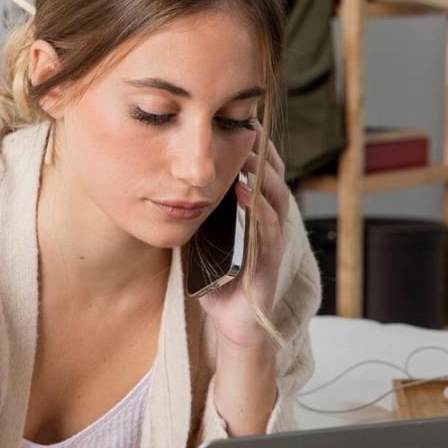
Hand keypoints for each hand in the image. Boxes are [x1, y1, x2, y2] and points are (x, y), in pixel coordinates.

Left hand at [196, 132, 290, 349]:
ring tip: (246, 149)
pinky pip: (267, 228)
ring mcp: (272, 241)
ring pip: (275, 197)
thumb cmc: (221, 283)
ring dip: (262, 172)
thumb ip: (199, 216)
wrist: (236, 325)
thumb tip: (172, 190)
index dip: (254, 148)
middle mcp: (270, 224)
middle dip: (262, 150)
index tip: (239, 122)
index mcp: (257, 217)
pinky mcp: (269, 261)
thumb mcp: (205, 241)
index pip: (261, 174)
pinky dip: (257, 207)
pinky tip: (245, 190)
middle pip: (273, 178)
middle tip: (246, 123)